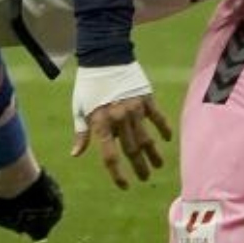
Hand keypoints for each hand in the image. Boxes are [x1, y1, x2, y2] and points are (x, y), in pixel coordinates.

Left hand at [70, 61, 172, 188]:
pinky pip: (157, 117)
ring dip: (153, 153)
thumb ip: (82, 133)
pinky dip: (163, 128)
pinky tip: (167, 139)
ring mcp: (135, 109)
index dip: (117, 174)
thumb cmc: (89, 86)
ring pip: (146, 137)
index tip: (124, 185)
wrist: (105, 57)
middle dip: (139, 167)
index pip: (110, 156)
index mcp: (101, 123)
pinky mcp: (146, 99)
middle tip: (144, 178)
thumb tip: (76, 154)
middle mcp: (119, 118)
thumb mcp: (80, 109)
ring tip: (158, 165)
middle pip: (131, 150)